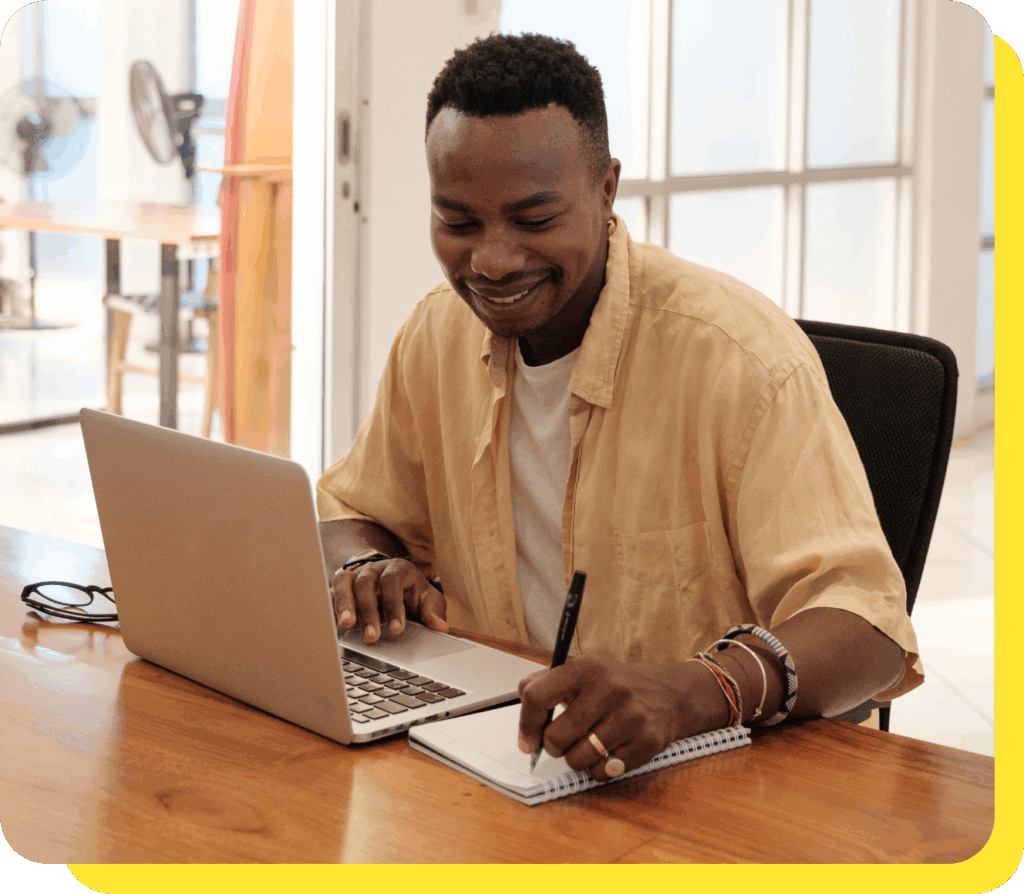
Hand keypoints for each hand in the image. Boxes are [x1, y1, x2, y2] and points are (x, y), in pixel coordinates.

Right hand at [331, 558, 447, 642]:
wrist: (396, 582)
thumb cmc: (413, 593)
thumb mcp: (429, 599)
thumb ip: (433, 611)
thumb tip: (440, 627)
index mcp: (398, 568)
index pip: (392, 581)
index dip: (393, 605)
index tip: (396, 629)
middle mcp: (374, 568)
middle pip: (365, 583)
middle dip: (367, 610)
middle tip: (371, 636)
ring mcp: (355, 575)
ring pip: (343, 583)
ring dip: (343, 605)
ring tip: (345, 625)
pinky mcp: (341, 587)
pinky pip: (331, 592)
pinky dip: (331, 607)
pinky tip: (332, 625)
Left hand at [516, 656, 730, 780]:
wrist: (670, 692)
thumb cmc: (616, 684)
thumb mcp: (582, 670)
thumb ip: (545, 684)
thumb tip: (524, 720)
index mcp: (586, 668)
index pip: (536, 696)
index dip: (526, 724)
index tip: (527, 742)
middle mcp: (608, 689)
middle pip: (556, 737)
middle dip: (554, 746)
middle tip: (565, 740)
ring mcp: (630, 716)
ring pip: (578, 759)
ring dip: (577, 759)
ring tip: (588, 745)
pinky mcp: (647, 741)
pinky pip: (604, 772)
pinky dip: (600, 770)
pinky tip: (608, 753)